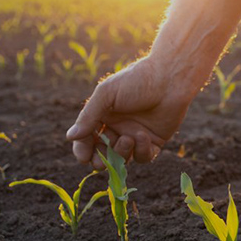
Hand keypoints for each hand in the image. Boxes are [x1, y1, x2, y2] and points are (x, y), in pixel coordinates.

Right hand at [66, 56, 195, 166]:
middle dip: (100, 160)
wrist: (169, 79)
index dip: (82, 150)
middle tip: (101, 162)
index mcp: (103, 115)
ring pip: (122, 157)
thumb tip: (70, 137)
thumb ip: (88, 116)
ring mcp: (135, 135)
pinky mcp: (154, 141)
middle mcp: (118, 127)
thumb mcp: (107, 94)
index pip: (86, 138)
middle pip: (103, 153)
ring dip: (122, 153)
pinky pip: (143, 157)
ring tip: (128, 138)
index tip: (83, 157)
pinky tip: (144, 136)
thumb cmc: (136, 81)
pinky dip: (141, 151)